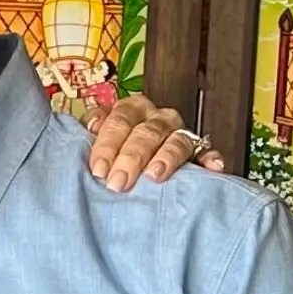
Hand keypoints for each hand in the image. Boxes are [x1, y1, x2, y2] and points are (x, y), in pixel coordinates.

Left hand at [87, 95, 223, 191]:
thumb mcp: (92, 145)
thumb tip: (81, 132)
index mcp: (129, 111)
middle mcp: (155, 118)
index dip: (107, 144)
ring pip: (176, 140)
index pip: (119, 119)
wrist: (130, 170)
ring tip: (155, 175)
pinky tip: (211, 168)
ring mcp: (178, 133)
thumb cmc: (109, 157)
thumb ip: (82, 140)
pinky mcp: (198, 151)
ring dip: (166, 157)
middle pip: (146, 131)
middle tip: (118, 182)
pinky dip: (210, 159)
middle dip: (131, 157)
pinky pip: (206, 152)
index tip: (97, 170)